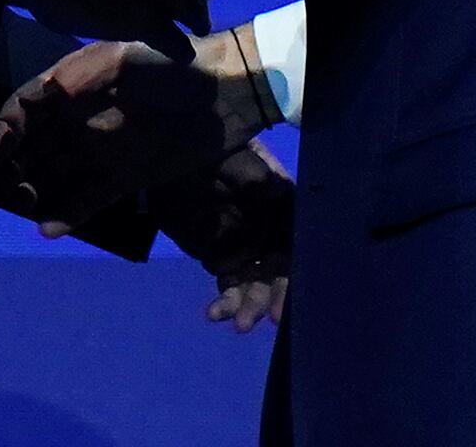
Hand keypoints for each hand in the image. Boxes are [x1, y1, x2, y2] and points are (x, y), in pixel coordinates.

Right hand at [0, 25, 278, 226]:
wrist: (221, 93)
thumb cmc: (171, 66)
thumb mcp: (124, 58)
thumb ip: (83, 74)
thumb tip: (49, 91)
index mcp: (74, 86)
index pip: (25, 108)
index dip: (5, 127)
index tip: (1, 149)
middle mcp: (80, 120)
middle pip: (33, 147)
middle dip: (13, 166)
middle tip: (12, 185)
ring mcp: (101, 151)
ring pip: (55, 176)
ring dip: (35, 191)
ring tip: (27, 203)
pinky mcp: (124, 177)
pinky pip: (89, 199)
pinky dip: (67, 214)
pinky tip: (48, 227)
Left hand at [148, 142, 293, 332]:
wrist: (176, 157)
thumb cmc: (216, 151)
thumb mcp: (239, 154)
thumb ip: (256, 171)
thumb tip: (271, 185)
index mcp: (286, 207)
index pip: (299, 246)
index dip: (294, 276)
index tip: (286, 302)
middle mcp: (274, 232)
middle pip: (280, 272)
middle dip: (271, 297)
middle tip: (258, 319)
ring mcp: (251, 249)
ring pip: (257, 284)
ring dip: (250, 306)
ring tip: (239, 324)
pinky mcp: (226, 260)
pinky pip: (231, 287)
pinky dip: (226, 303)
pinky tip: (213, 315)